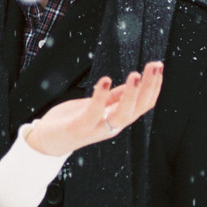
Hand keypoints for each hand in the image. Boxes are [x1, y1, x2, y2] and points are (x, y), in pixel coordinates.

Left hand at [23, 61, 164, 157]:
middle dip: (149, 86)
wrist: (47, 140)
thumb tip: (135, 84)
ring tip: (136, 74)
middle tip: (155, 66)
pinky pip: (94, 113)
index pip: (144, 104)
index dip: (154, 87)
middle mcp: (112, 125)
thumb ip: (115, 98)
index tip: (159, 67)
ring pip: (123, 114)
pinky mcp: (80, 128)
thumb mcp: (97, 105)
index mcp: (118, 118)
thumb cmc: (72, 120)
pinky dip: (101, 97)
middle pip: (139, 108)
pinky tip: (106, 80)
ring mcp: (98, 128)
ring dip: (131, 94)